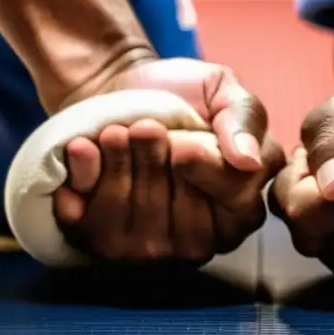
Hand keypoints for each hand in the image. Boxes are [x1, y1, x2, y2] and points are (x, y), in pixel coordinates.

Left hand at [53, 58, 284, 263]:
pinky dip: (86, 173)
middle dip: (159, 162)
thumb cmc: (177, 95)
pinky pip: (93, 219)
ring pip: (139, 214)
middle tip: (146, 128)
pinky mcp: (101, 242)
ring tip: (116, 132)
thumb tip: (249, 160)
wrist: (115, 87)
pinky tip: (85, 149)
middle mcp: (200, 237)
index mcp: (240, 205)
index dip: (208, 171)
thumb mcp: (220, 89)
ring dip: (123, 161)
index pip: (238, 205)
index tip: (183, 143)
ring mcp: (150, 247)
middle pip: (186, 216)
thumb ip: (245, 117)